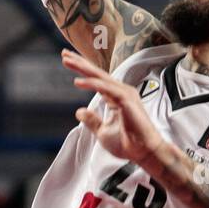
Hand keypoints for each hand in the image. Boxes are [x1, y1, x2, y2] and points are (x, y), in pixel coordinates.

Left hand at [62, 48, 167, 167]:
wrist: (144, 153)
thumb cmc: (128, 144)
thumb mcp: (103, 132)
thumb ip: (92, 120)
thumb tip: (78, 111)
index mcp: (116, 97)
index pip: (96, 79)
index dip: (82, 69)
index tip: (67, 60)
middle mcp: (121, 91)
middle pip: (97, 73)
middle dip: (80, 63)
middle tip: (64, 53)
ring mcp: (125, 94)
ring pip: (100, 77)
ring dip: (83, 68)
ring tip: (67, 60)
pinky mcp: (126, 100)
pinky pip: (106, 88)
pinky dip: (92, 83)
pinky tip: (77, 81)